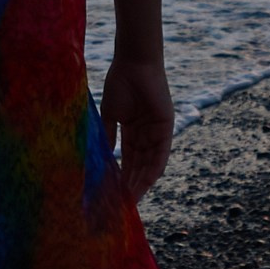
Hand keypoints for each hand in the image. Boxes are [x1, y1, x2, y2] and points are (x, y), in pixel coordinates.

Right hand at [99, 57, 174, 202]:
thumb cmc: (120, 84)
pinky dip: (153, 169)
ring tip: (130, 200)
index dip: (121, 178)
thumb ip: (109, 137)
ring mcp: (157, 132)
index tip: (112, 195)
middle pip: (139, 166)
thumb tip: (103, 159)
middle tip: (121, 205)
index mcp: (133, 132)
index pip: (128, 161)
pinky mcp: (167, 127)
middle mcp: (147, 135)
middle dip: (131, 186)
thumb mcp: (110, 115)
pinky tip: (145, 184)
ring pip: (150, 164)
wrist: (133, 64)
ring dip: (140, 182)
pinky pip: (161, 154)